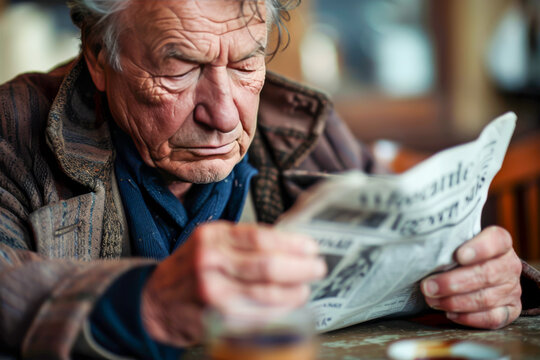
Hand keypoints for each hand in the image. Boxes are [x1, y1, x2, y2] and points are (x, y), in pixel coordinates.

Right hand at [140, 221, 325, 345]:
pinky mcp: (213, 317)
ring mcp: (210, 291)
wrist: (157, 300)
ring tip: (305, 289)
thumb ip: (243, 241)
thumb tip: (289, 246)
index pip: (261, 238)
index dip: (292, 244)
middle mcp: (209, 261)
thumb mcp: (211, 242)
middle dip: (300, 268)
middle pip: (267, 266)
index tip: (311, 247)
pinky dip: (277, 312)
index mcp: (212, 236)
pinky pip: (255, 315)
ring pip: (264, 293)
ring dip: (292, 292)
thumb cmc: (191, 267)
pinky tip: (288, 307)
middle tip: (317, 268)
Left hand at [421, 226, 521, 328]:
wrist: (484, 273)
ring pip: (486, 298)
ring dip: (454, 301)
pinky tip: (450, 313)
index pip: (497, 240)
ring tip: (432, 300)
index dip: (479, 248)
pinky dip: (469, 317)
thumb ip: (447, 245)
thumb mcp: (457, 244)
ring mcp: (511, 289)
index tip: (458, 255)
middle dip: (453, 282)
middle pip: (486, 274)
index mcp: (500, 243)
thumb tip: (421, 249)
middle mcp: (509, 265)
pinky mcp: (510, 310)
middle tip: (428, 287)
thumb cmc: (461, 256)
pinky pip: (492, 318)